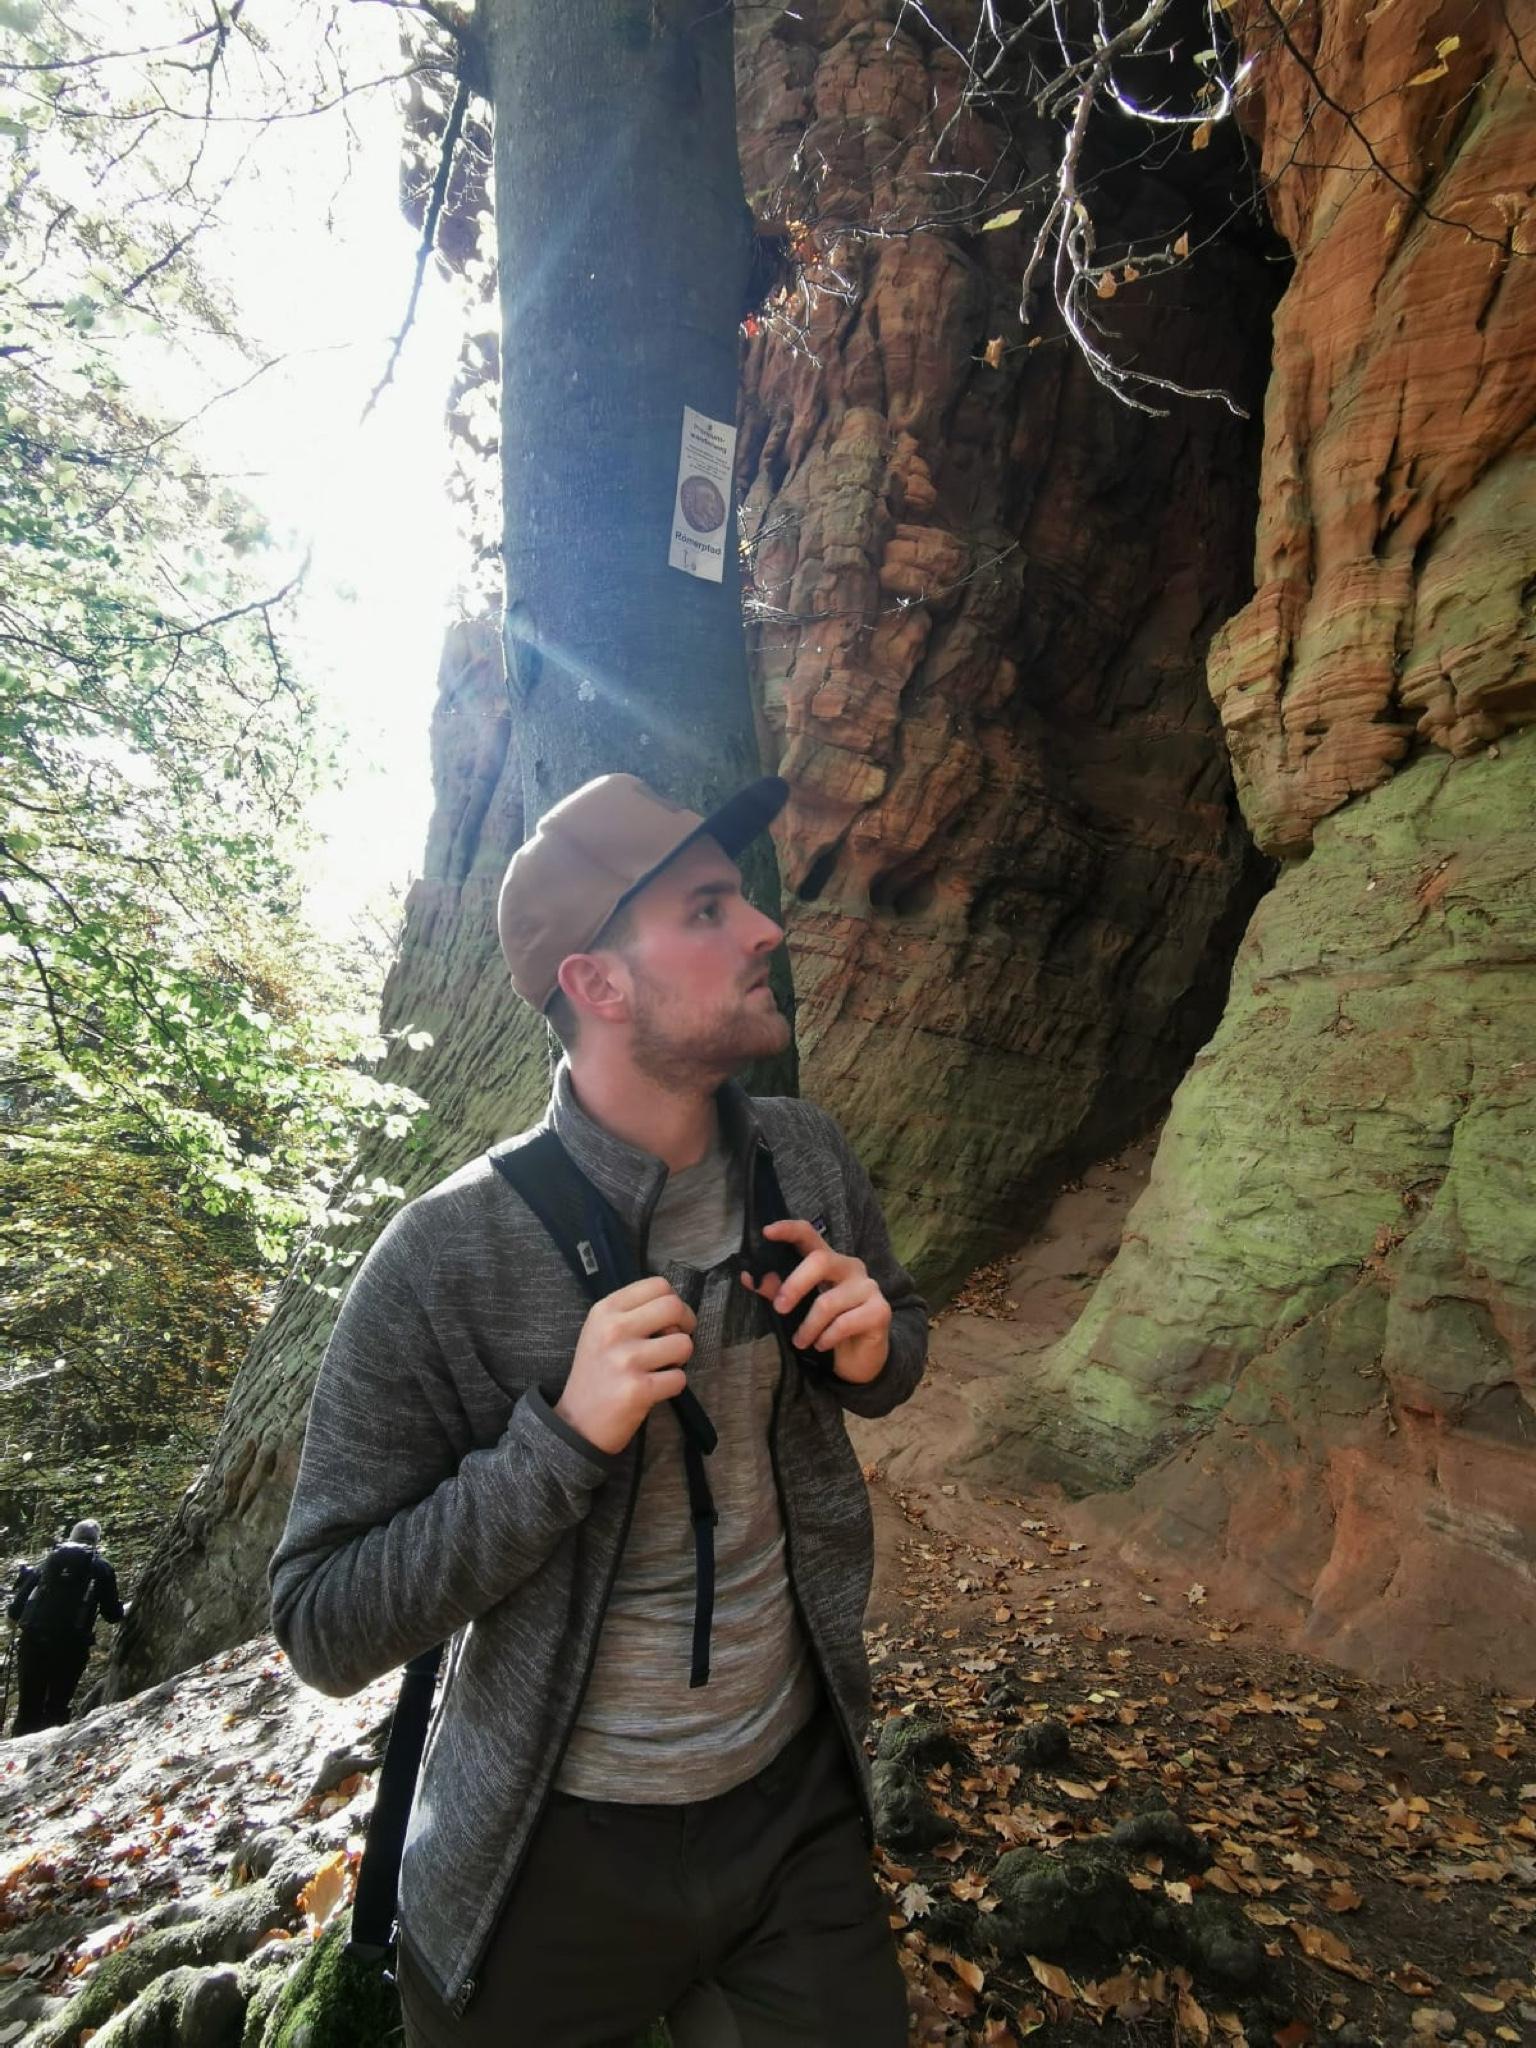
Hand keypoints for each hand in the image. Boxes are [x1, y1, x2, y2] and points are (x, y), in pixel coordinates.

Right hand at [555, 1275, 695, 1454]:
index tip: (672, 1319)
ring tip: (662, 1367)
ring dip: (680, 1359)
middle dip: (686, 1324)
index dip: (674, 1301)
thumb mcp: (600, 1331)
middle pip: (674, 1307)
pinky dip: (673, 1385)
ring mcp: (626, 1360)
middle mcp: (614, 1330)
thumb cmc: (596, 1373)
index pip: (658, 1285)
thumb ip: (632, 1313)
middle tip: (676, 1340)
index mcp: (605, 1310)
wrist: (577, 1423)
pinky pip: (679, 1378)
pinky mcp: (638, 1389)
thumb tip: (674, 1306)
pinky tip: (655, 1389)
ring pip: (683, 1344)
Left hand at [741, 1218, 890, 1384]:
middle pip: (820, 1261)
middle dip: (795, 1285)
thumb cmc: (825, 1328)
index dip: (788, 1230)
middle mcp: (850, 1267)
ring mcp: (868, 1287)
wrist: (859, 1360)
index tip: (766, 1232)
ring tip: (800, 1342)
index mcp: (827, 1261)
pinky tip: (821, 1345)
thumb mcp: (798, 1310)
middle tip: (779, 1308)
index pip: (809, 1235)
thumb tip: (750, 1277)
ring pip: (828, 1301)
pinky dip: (826, 1337)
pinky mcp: (880, 1310)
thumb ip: (777, 1292)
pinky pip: (844, 1323)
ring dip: (808, 1326)